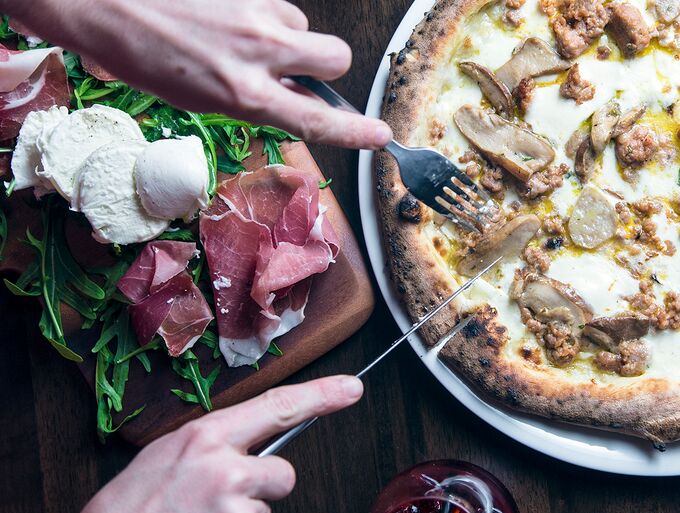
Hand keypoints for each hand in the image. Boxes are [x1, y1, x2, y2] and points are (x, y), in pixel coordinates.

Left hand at [5, 0, 391, 148]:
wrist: (102, 1)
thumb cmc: (140, 56)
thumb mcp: (199, 98)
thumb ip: (252, 100)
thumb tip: (288, 96)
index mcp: (243, 94)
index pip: (316, 119)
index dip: (354, 131)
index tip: (380, 136)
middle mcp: (258, 52)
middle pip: (335, 56)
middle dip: (328, 65)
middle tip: (300, 69)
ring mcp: (253, 13)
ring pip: (301, 24)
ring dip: (285, 34)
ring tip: (242, 36)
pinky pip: (272, 3)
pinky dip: (259, 12)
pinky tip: (224, 15)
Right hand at [13, 375, 363, 512]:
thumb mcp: (158, 462)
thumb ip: (207, 451)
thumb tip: (243, 450)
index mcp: (202, 440)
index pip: (276, 408)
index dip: (319, 396)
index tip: (349, 388)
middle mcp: (226, 471)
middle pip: (282, 475)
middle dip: (261, 491)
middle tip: (212, 507)